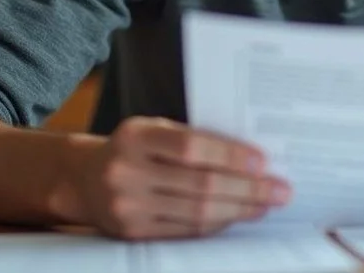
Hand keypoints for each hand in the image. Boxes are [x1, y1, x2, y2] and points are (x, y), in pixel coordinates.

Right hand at [75, 117, 291, 238]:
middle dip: (247, 189)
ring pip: (196, 212)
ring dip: (239, 210)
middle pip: (200, 185)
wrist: (83, 179)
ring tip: (266, 205)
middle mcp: (127, 171)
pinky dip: (216, 225)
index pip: (192, 146)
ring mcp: (127, 206)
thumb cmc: (133, 149)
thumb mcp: (152, 130)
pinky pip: (185, 231)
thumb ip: (191, 138)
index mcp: (135, 136)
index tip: (263, 161)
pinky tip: (236, 216)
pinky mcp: (132, 232)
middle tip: (280, 190)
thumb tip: (250, 158)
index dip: (230, 155)